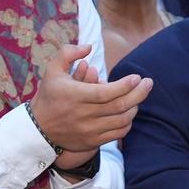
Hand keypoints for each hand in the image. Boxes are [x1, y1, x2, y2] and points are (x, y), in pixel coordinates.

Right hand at [29, 43, 151, 162]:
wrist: (39, 129)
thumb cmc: (49, 96)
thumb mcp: (52, 70)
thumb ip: (68, 53)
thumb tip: (89, 47)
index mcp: (76, 96)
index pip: (107, 92)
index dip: (125, 85)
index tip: (136, 77)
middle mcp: (84, 115)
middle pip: (120, 106)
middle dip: (139, 93)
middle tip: (148, 83)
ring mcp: (89, 130)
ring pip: (122, 120)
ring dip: (134, 107)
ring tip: (138, 96)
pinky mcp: (92, 141)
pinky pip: (118, 133)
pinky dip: (128, 122)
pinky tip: (129, 112)